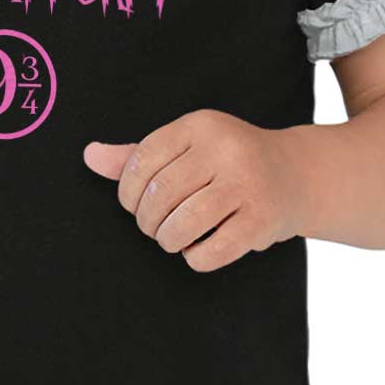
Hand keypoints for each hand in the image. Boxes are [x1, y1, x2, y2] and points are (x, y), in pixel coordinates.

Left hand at [82, 109, 309, 271]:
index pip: (142, 159)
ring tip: (173, 237)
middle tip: (153, 226)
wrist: (295, 175)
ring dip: (167, 240)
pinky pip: (210, 252)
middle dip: (146, 220)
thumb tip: (90, 156)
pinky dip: (195, 258)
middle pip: (159, 195)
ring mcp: (246, 185)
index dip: (127, 190)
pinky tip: (199, 248)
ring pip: (181, 226)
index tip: (134, 202)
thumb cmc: (227, 163)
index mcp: (201, 126)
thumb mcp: (186, 148)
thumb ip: (137, 155)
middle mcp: (225, 150)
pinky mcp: (262, 220)